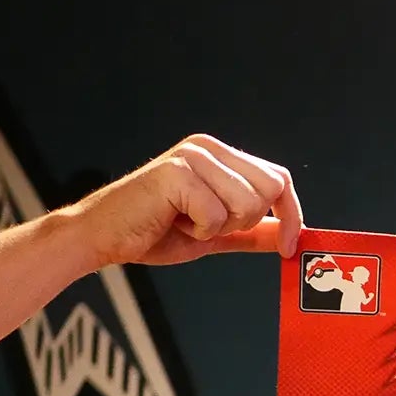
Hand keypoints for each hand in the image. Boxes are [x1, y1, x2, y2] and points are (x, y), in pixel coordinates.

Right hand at [57, 134, 303, 270]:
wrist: (104, 237)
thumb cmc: (153, 232)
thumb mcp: (215, 234)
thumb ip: (253, 232)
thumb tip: (288, 235)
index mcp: (220, 156)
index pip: (278, 178)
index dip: (291, 215)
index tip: (290, 247)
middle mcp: (208, 148)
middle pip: (270, 189)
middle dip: (247, 221)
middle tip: (208, 224)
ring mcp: (192, 157)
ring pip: (247, 203)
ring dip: (219, 227)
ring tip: (186, 221)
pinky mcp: (176, 173)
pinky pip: (216, 214)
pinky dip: (199, 231)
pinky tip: (173, 221)